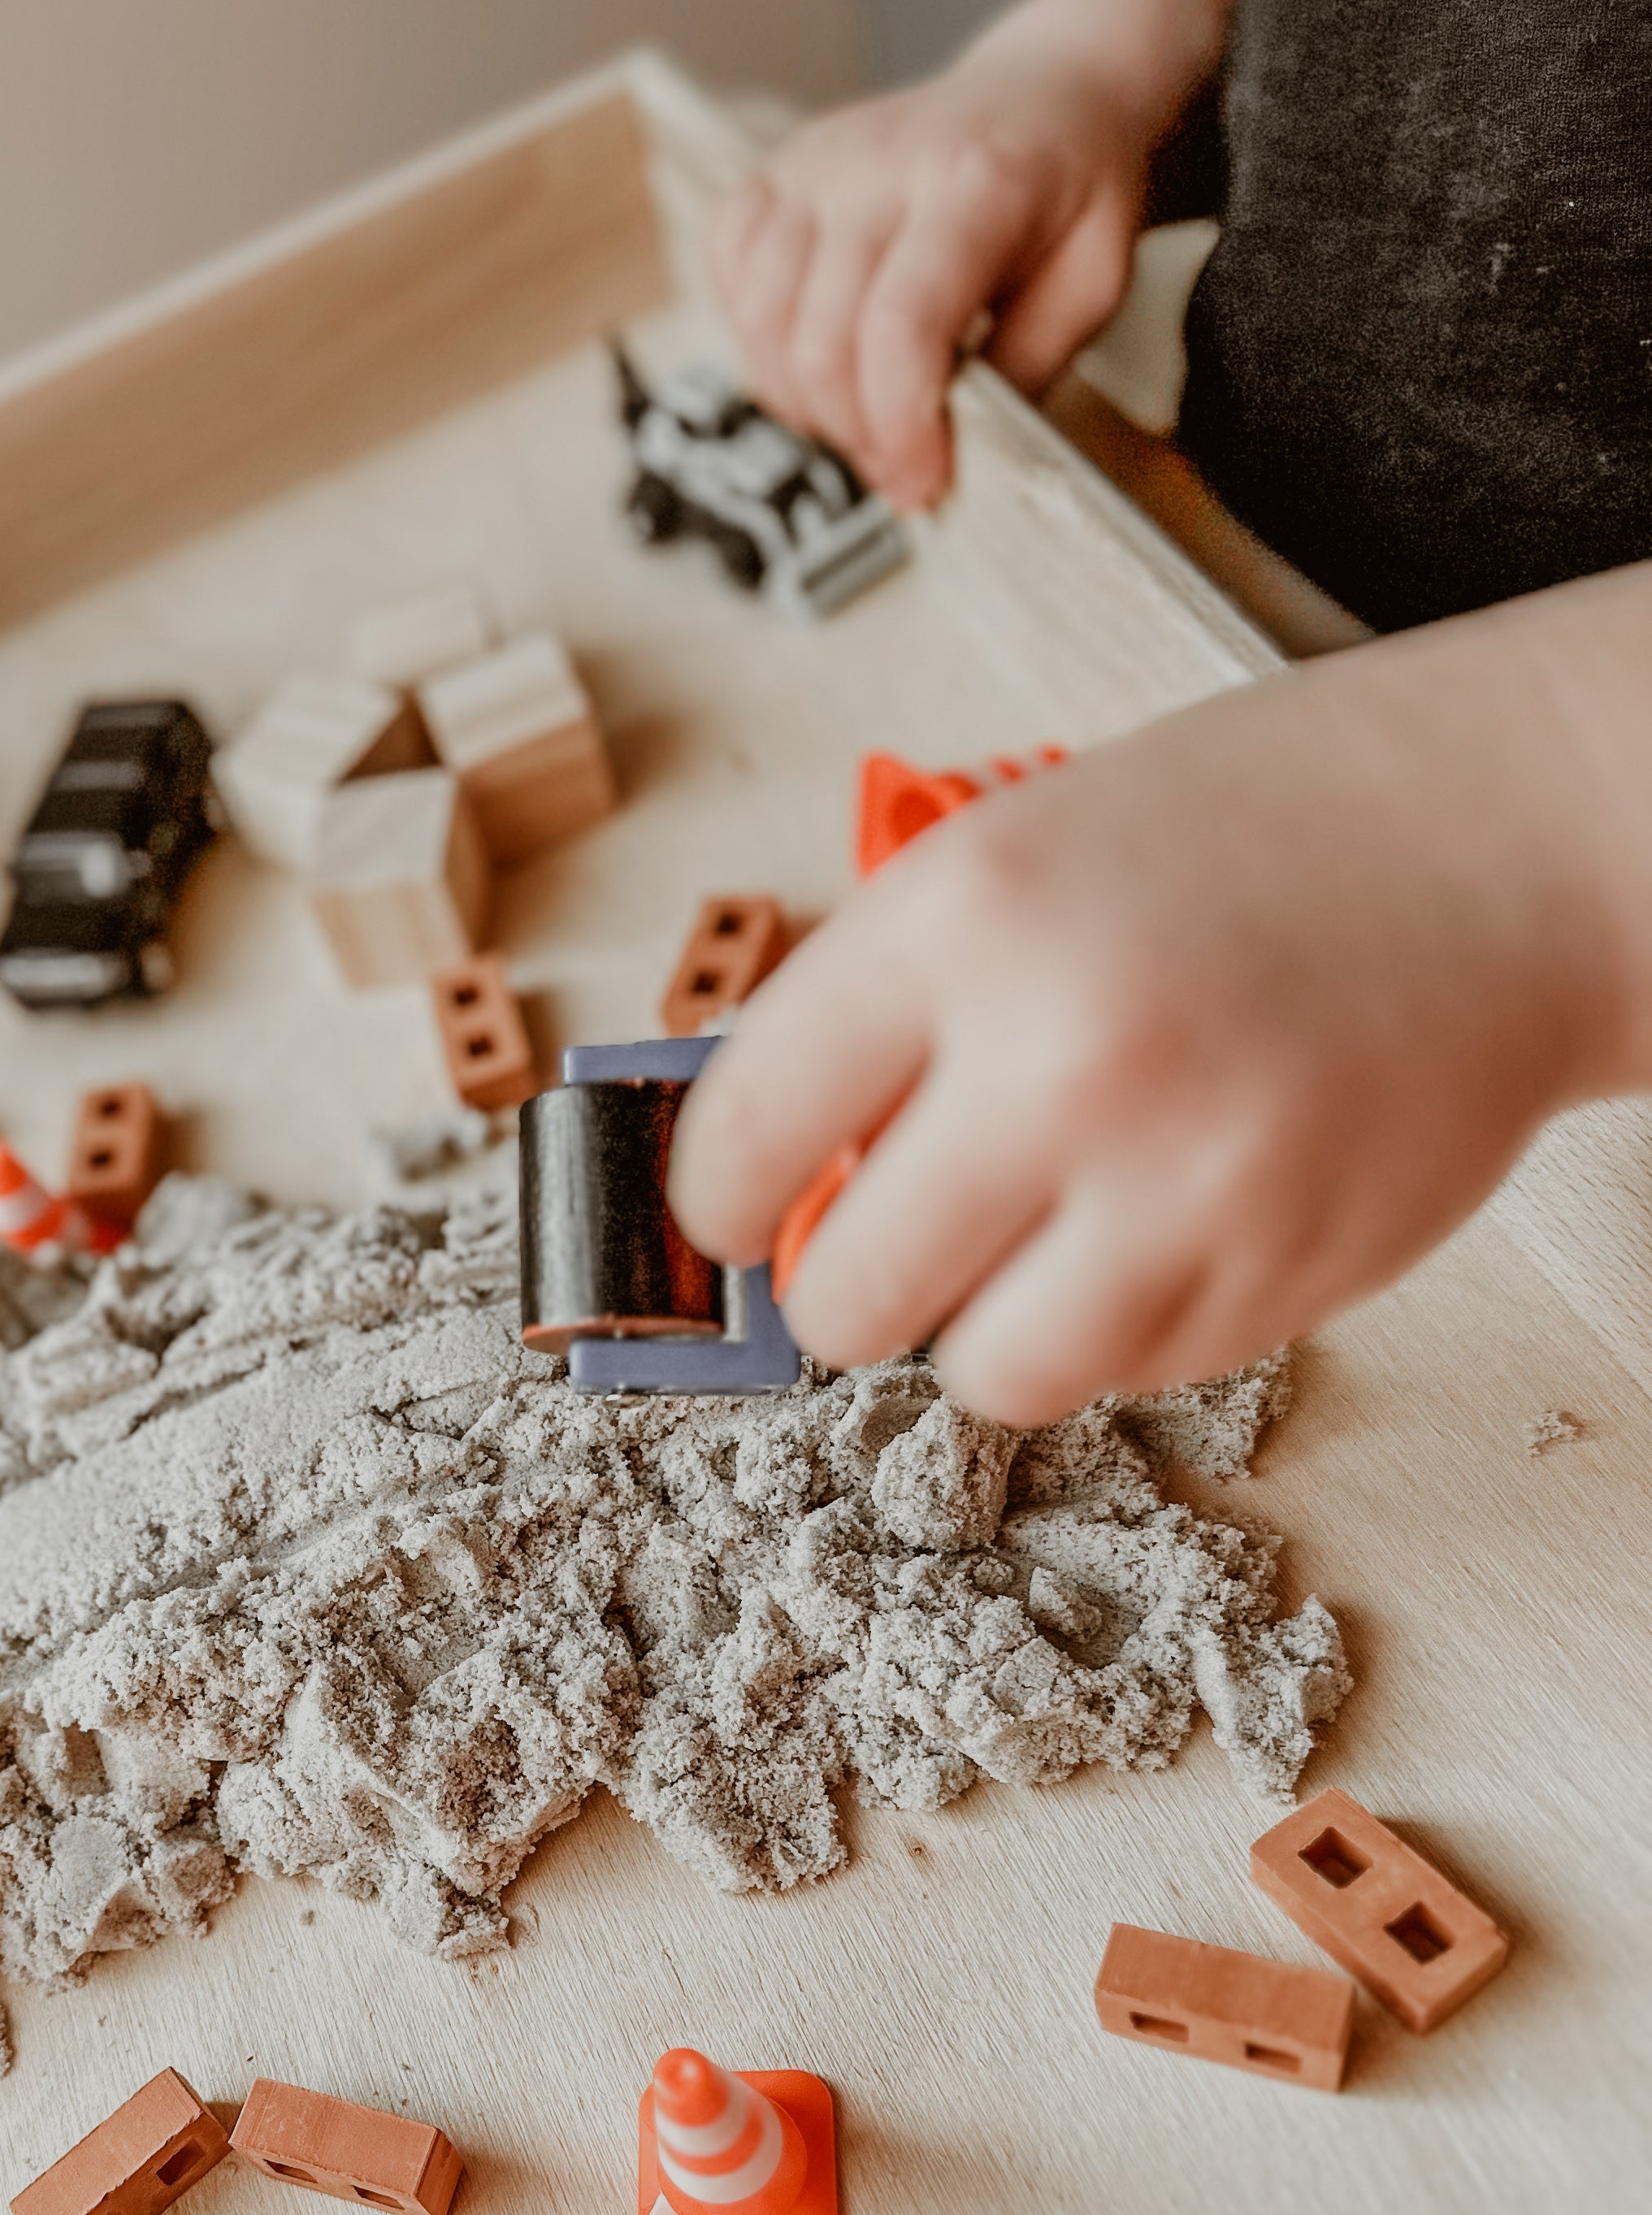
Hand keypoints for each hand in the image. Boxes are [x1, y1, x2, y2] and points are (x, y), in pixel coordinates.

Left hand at [668, 579, 1651, 1425]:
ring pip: (986, 1375)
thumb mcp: (1011, 855)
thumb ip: (880, 1018)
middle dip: (849, 1288)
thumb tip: (751, 1190)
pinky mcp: (1282, 1272)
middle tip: (893, 1243)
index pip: (738, 1141)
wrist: (1500, 842)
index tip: (729, 1220)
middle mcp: (1066, 1059)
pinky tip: (1169, 1209)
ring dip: (987, 1326)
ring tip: (1041, 1233)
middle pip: (845, 1304)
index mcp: (967, 923)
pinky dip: (1120, 1322)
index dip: (714, 1206)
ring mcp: (1184, 1183)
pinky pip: (1126, 1374)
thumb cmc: (1247, 839)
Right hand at [708, 0, 1237, 508]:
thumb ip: (1023, 370)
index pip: (899, 328)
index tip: (923, 485)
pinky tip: (815, 348)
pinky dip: (758, 338)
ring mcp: (813, 161)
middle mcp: (877, 161)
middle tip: (903, 463)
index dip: (898, 430)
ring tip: (863, 414)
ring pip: (762, 323)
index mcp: (975, 182)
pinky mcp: (773, 171)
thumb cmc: (1071, 196)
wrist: (1045, 92)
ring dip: (804, 404)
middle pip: (821, 344)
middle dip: (857, 437)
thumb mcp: (1093, 286)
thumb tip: (943, 455)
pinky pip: (728, 273)